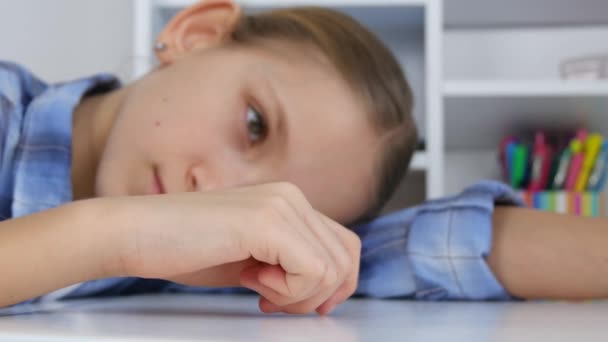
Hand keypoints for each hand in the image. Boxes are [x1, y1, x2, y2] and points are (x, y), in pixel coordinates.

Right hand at [102, 182, 360, 314]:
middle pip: (345, 258)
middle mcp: (291, 197)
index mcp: (289, 202)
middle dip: (316, 295)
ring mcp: (281, 205)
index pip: (344, 246)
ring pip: (332, 269)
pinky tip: (252, 283)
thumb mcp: (252, 257)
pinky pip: (312, 272)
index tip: (296, 302)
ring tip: (257, 288)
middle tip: (273, 299)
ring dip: (298, 295)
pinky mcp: (266, 222)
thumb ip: (288, 263)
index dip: (333, 284)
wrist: (136, 234)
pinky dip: (288, 292)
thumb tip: (322, 288)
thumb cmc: (184, 248)